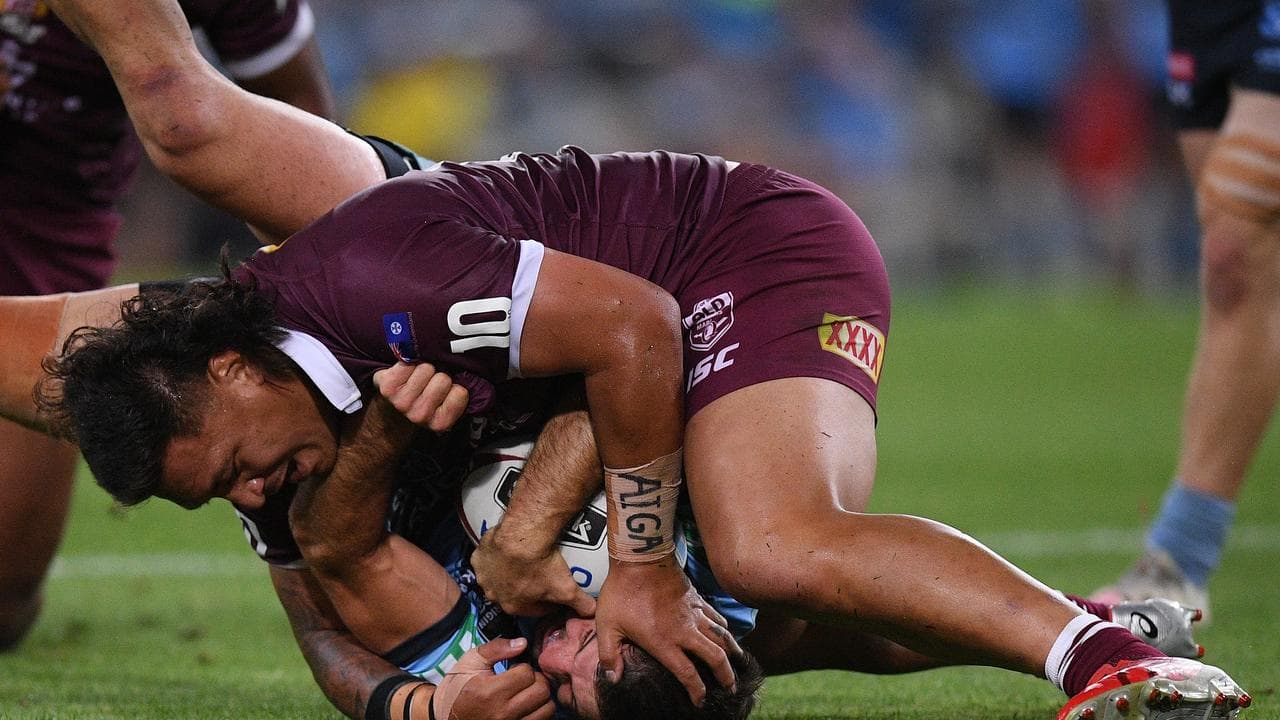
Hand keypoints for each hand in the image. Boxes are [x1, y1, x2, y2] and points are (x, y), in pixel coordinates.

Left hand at [372, 362, 468, 431]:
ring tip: (417, 378)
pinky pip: (408, 362)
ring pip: (426, 368)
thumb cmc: (426, 401)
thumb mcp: (448, 404)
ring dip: (423, 369)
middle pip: (443, 379)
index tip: (446, 392)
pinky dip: (408, 363)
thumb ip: (462, 393)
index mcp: (440, 422)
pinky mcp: (387, 387)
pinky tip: (405, 374)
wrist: (391, 411)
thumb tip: (470, 374)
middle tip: (430, 383)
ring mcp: (402, 402)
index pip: (460, 392)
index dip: (455, 387)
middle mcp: (420, 416)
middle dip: (439, 376)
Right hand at [429, 637, 553, 719]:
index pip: (527, 673)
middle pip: (541, 691)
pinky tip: (528, 705)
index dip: (522, 666)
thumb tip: (523, 643)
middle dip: (536, 679)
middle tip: (524, 679)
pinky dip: (539, 711)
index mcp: (489, 692)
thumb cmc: (459, 686)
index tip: (514, 668)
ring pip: (547, 709)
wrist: (446, 715)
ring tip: (528, 692)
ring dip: (541, 697)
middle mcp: (502, 713)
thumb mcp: (471, 661)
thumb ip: (496, 648)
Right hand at [472, 525, 595, 617]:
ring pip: (498, 577)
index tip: (555, 590)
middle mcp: (494, 596)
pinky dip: (495, 556)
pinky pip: (487, 559)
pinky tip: (507, 548)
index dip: (547, 601)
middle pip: (514, 593)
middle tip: (540, 571)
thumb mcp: (568, 589)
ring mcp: (484, 576)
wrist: (521, 536)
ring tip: (525, 558)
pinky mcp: (478, 557)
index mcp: (514, 607)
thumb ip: (582, 604)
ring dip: (508, 572)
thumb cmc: (542, 566)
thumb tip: (593, 612)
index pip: (534, 609)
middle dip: (525, 587)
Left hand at [595, 557, 740, 706]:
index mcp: (664, 643)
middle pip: (715, 657)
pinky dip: (724, 628)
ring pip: (721, 637)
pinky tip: (726, 633)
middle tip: (731, 688)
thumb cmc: (622, 593)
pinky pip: (716, 617)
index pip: (688, 674)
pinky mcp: (696, 599)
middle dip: (725, 676)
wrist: (640, 559)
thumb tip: (613, 679)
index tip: (700, 701)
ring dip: (732, 652)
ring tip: (738, 663)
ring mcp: (694, 614)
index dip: (697, 691)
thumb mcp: (608, 626)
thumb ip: (610, 655)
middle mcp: (685, 632)